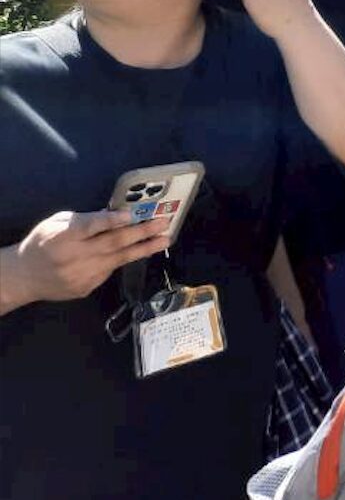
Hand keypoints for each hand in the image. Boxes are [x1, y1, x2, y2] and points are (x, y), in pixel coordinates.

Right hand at [1, 210, 173, 311]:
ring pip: (119, 259)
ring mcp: (82, 275)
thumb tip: (114, 212)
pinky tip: (139, 251)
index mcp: (63, 237)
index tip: (131, 215)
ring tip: (164, 239)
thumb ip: (84, 219)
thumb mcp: (55, 223)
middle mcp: (74, 257)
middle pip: (113, 243)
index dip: (111, 221)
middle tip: (163, 223)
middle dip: (141, 232)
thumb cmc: (42, 243)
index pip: (91, 227)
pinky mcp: (87, 287)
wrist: (25, 277)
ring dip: (144, 248)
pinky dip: (124, 259)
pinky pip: (110, 271)